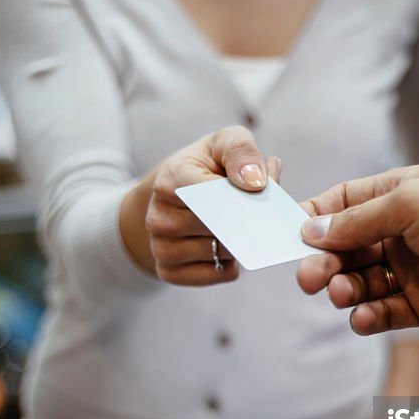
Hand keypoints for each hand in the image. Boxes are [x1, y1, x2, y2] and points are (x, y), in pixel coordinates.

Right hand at [121, 125, 280, 284]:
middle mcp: (158, 216)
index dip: (239, 195)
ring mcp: (160, 246)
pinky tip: (230, 251)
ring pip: (218, 252)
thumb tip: (255, 182)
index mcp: (170, 179)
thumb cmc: (208, 167)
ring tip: (241, 229)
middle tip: (260, 214)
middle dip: (245, 221)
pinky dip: (230, 266)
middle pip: (216, 227)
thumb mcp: (224, 143)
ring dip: (240, 244)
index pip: (208, 194)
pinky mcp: (168, 271)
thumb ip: (242, 151)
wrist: (176, 198)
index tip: (259, 192)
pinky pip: (214, 275)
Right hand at [296, 166, 418, 336]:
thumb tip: (310, 229)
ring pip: (360, 282)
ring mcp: (412, 270)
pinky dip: (367, 317)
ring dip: (343, 290)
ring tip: (340, 295)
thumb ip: (359, 219)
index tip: (291, 237)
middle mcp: (402, 231)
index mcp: (399, 194)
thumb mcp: (412, 204)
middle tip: (309, 278)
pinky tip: (362, 318)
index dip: (315, 219)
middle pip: (345, 248)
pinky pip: (383, 313)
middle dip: (323, 262)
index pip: (343, 204)